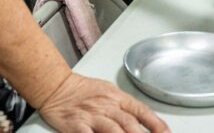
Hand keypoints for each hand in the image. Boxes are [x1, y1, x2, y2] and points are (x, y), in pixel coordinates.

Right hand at [38, 73, 167, 132]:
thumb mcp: (108, 91)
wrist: (57, 86)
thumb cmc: (82, 90)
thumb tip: (141, 120)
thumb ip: (123, 107)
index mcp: (117, 97)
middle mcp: (106, 106)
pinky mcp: (76, 125)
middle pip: (129, 123)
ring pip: (113, 130)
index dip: (156, 124)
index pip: (141, 111)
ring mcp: (92, 116)